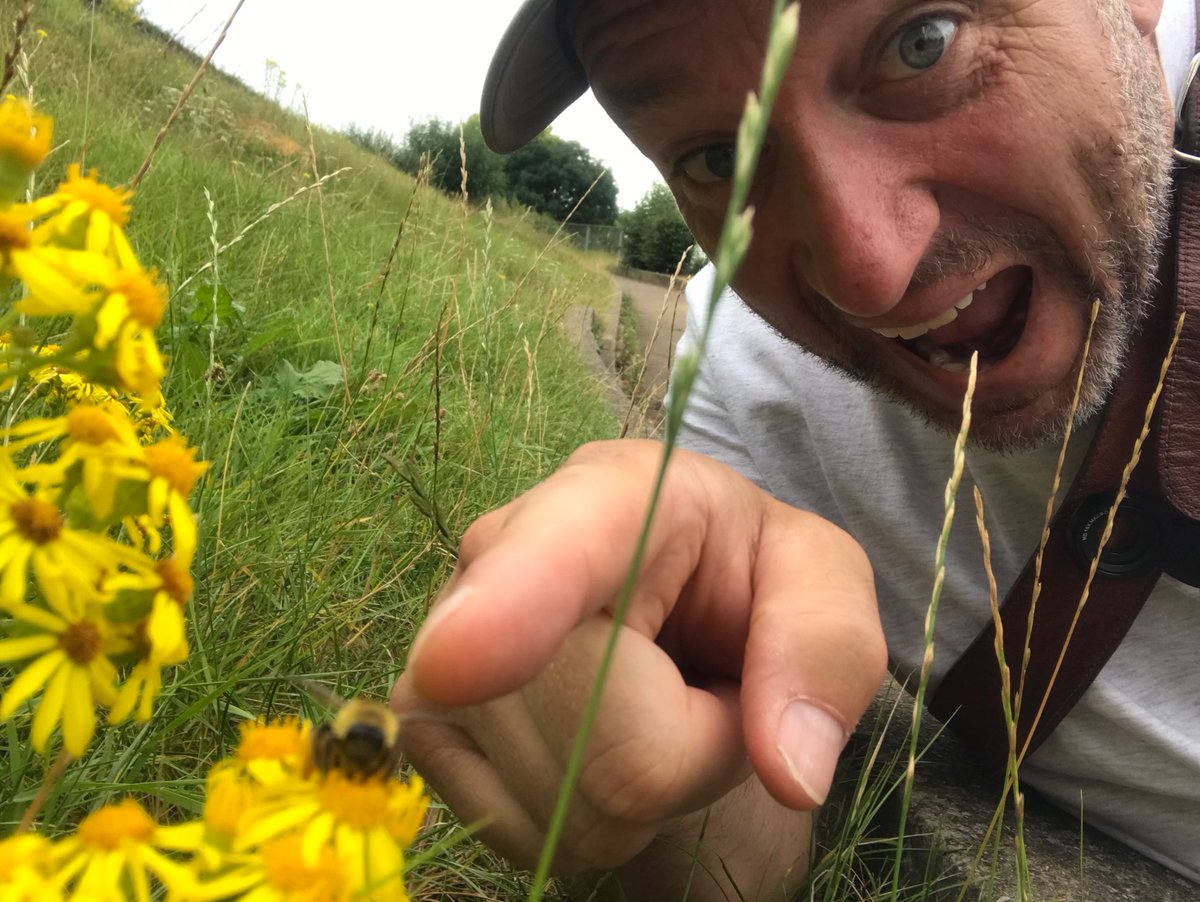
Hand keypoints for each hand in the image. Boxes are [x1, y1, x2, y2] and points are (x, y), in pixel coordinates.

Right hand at [390, 440, 885, 893]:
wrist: (662, 601)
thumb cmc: (739, 575)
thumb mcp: (818, 578)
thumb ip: (826, 647)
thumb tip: (792, 770)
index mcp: (614, 495)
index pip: (555, 548)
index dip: (513, 604)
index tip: (457, 663)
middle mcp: (498, 560)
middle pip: (607, 744)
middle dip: (693, 748)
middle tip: (703, 687)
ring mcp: (439, 650)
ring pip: (571, 803)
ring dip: (645, 785)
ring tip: (652, 705)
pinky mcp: (422, 728)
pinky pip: (530, 835)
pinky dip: (590, 814)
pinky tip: (595, 742)